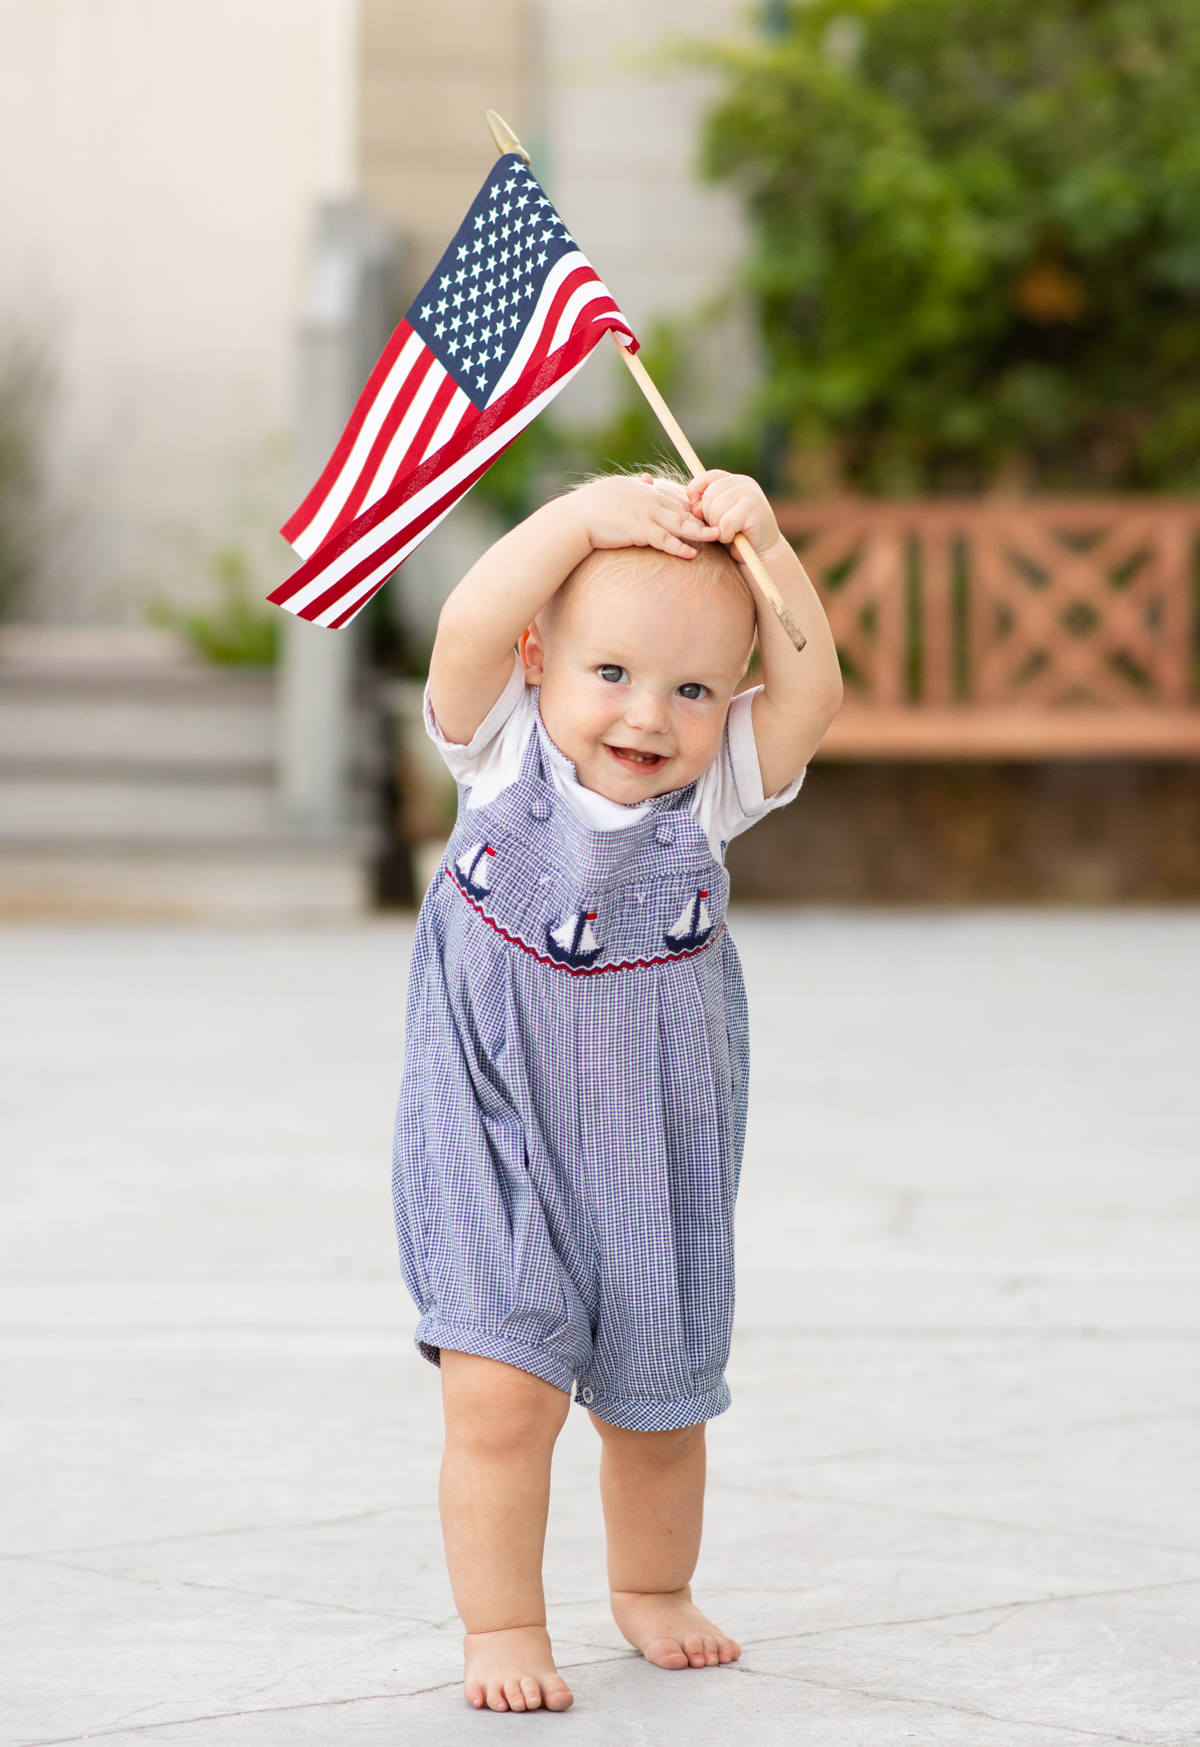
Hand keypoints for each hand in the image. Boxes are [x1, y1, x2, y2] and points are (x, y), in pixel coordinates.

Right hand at [572, 473, 721, 559]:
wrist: (575, 518)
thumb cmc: (590, 505)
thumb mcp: (615, 488)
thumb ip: (634, 485)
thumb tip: (646, 478)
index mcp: (643, 489)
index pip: (673, 496)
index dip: (690, 506)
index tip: (704, 513)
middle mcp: (648, 498)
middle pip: (682, 508)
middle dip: (702, 517)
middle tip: (721, 523)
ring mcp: (646, 514)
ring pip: (679, 523)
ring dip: (700, 531)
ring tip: (717, 536)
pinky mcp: (640, 530)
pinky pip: (665, 540)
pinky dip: (680, 547)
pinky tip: (692, 553)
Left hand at [685, 471, 781, 560]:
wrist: (763, 552)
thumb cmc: (737, 535)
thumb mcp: (717, 517)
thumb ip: (705, 507)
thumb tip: (694, 507)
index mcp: (733, 481)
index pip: (707, 477)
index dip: (696, 492)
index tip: (696, 511)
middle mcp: (743, 482)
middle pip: (709, 495)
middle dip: (708, 517)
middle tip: (720, 528)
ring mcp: (749, 493)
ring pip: (715, 509)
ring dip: (717, 528)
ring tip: (728, 533)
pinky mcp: (752, 508)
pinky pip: (725, 523)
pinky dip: (725, 536)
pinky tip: (734, 538)